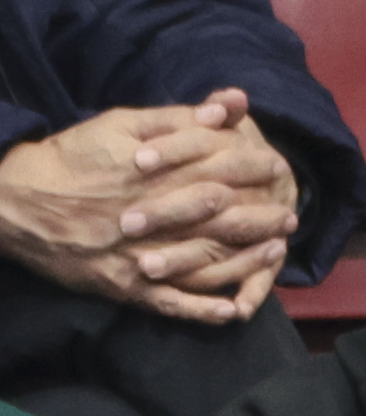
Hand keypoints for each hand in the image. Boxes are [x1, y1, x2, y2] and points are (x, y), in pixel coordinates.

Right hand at [0, 92, 297, 323]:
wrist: (15, 201)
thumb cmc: (72, 158)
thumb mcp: (122, 125)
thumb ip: (180, 118)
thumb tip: (231, 104)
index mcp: (151, 176)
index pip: (216, 174)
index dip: (252, 176)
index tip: (280, 173)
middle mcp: (149, 219)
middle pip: (217, 221)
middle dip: (259, 220)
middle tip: (289, 218)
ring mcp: (137, 258)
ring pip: (202, 264)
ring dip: (244, 263)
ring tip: (275, 255)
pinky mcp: (124, 288)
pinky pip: (171, 304)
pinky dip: (204, 309)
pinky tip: (234, 311)